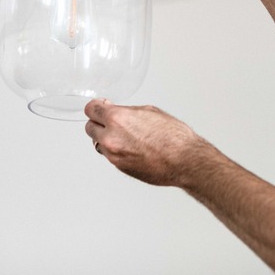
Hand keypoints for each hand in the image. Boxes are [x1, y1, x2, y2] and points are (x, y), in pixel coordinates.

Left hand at [84, 99, 206, 186]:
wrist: (184, 160)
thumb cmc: (173, 137)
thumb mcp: (148, 111)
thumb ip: (126, 111)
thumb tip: (115, 111)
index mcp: (117, 119)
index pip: (91, 109)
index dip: (96, 107)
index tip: (99, 107)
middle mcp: (111, 137)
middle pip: (89, 127)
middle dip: (98, 123)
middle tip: (109, 121)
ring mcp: (114, 154)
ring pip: (98, 143)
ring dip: (106, 138)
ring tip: (124, 136)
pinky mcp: (119, 167)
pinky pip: (109, 155)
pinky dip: (115, 150)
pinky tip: (130, 147)